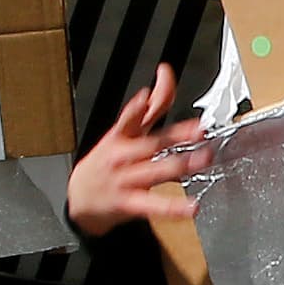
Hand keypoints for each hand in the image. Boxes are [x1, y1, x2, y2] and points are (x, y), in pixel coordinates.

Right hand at [66, 64, 214, 231]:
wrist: (80, 198)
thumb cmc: (108, 160)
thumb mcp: (124, 132)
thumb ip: (151, 106)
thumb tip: (166, 76)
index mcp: (120, 135)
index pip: (132, 115)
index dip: (142, 103)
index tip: (152, 89)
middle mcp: (122, 156)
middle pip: (150, 143)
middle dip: (175, 136)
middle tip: (199, 131)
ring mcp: (125, 180)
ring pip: (154, 171)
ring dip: (179, 166)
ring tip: (202, 159)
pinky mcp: (128, 204)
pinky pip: (152, 205)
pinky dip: (172, 208)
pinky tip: (190, 208)